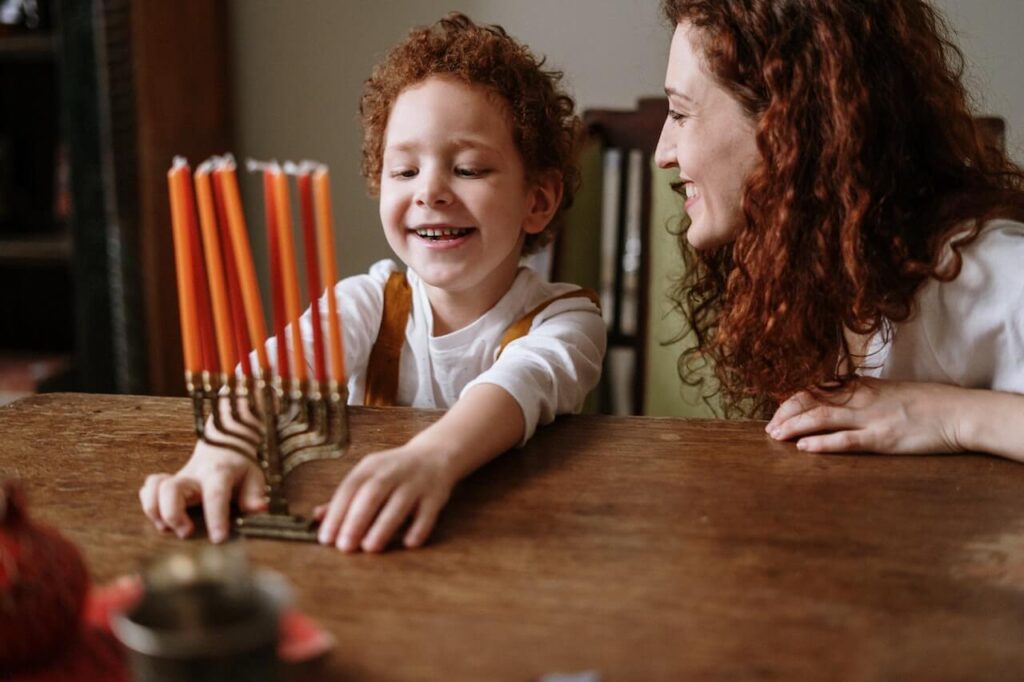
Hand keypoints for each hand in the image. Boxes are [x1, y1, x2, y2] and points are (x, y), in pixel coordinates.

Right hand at [139, 437, 266, 542]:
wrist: (222, 447)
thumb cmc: (239, 469)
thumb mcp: (254, 477)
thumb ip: (254, 494)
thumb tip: (259, 510)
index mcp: (219, 473)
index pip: (215, 494)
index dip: (216, 517)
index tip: (218, 539)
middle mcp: (194, 476)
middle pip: (171, 489)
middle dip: (173, 515)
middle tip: (187, 533)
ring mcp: (177, 479)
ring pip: (154, 488)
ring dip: (155, 511)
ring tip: (167, 527)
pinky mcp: (165, 484)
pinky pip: (148, 489)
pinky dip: (149, 505)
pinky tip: (160, 517)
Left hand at [314, 445, 454, 552]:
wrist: (436, 454)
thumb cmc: (393, 472)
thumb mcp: (368, 476)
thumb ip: (345, 497)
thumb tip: (316, 517)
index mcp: (371, 467)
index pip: (350, 488)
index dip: (336, 513)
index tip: (325, 539)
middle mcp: (393, 471)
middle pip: (372, 494)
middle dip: (356, 520)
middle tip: (344, 547)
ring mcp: (416, 482)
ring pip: (399, 503)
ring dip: (383, 525)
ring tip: (370, 548)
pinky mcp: (436, 495)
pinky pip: (427, 512)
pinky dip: (418, 528)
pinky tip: (408, 543)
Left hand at [766, 377, 967, 454]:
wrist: (960, 412)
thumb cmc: (928, 404)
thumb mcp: (890, 391)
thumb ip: (863, 394)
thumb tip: (837, 398)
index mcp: (863, 386)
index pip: (817, 389)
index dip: (793, 400)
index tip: (777, 411)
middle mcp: (861, 399)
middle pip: (812, 401)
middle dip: (787, 414)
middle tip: (769, 428)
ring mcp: (871, 418)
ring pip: (822, 418)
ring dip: (794, 426)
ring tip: (775, 436)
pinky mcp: (883, 438)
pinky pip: (846, 440)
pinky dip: (821, 443)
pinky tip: (803, 447)